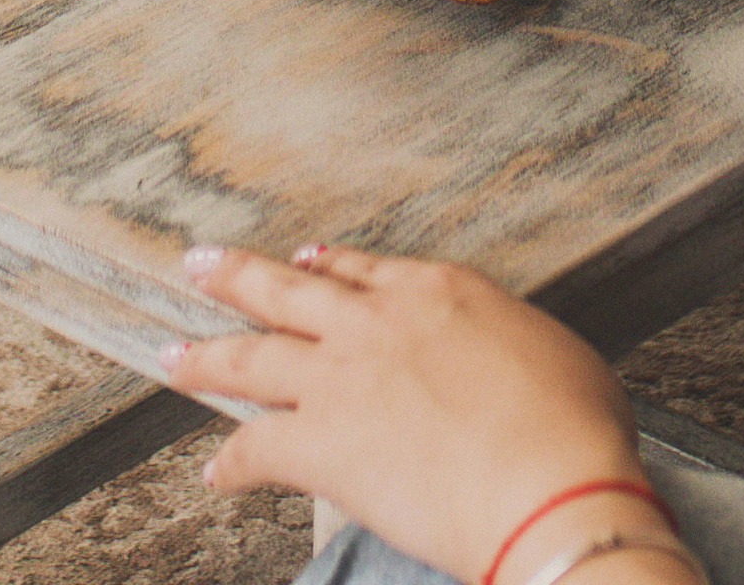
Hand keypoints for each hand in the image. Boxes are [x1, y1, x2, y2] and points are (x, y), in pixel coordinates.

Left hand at [171, 242, 650, 584]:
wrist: (548, 481)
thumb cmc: (571, 427)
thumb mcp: (555, 357)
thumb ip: (510, 348)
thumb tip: (513, 369)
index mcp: (438, 291)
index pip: (364, 271)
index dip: (328, 268)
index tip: (304, 262)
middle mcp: (379, 319)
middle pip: (289, 289)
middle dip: (239, 275)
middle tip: (200, 263)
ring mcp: (342, 377)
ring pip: (253, 352)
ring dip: (206, 351)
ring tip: (172, 352)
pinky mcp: (321, 442)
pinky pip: (255, 446)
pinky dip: (230, 461)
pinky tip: (214, 472)